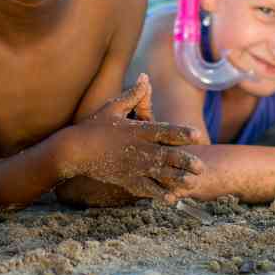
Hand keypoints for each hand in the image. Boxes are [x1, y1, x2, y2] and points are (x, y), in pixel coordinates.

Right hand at [66, 74, 206, 200]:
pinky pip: (146, 189)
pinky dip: (159, 194)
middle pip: (168, 156)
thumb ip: (133, 94)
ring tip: (191, 183)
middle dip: (185, 162)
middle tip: (201, 167)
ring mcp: (133, 166)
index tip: (197, 136)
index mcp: (138, 131)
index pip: (165, 131)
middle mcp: (139, 150)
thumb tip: (145, 76)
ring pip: (160, 175)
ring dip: (177, 179)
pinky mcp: (126, 179)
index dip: (182, 134)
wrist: (74, 151)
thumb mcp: (113, 107)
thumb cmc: (93, 127)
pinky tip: (171, 199)